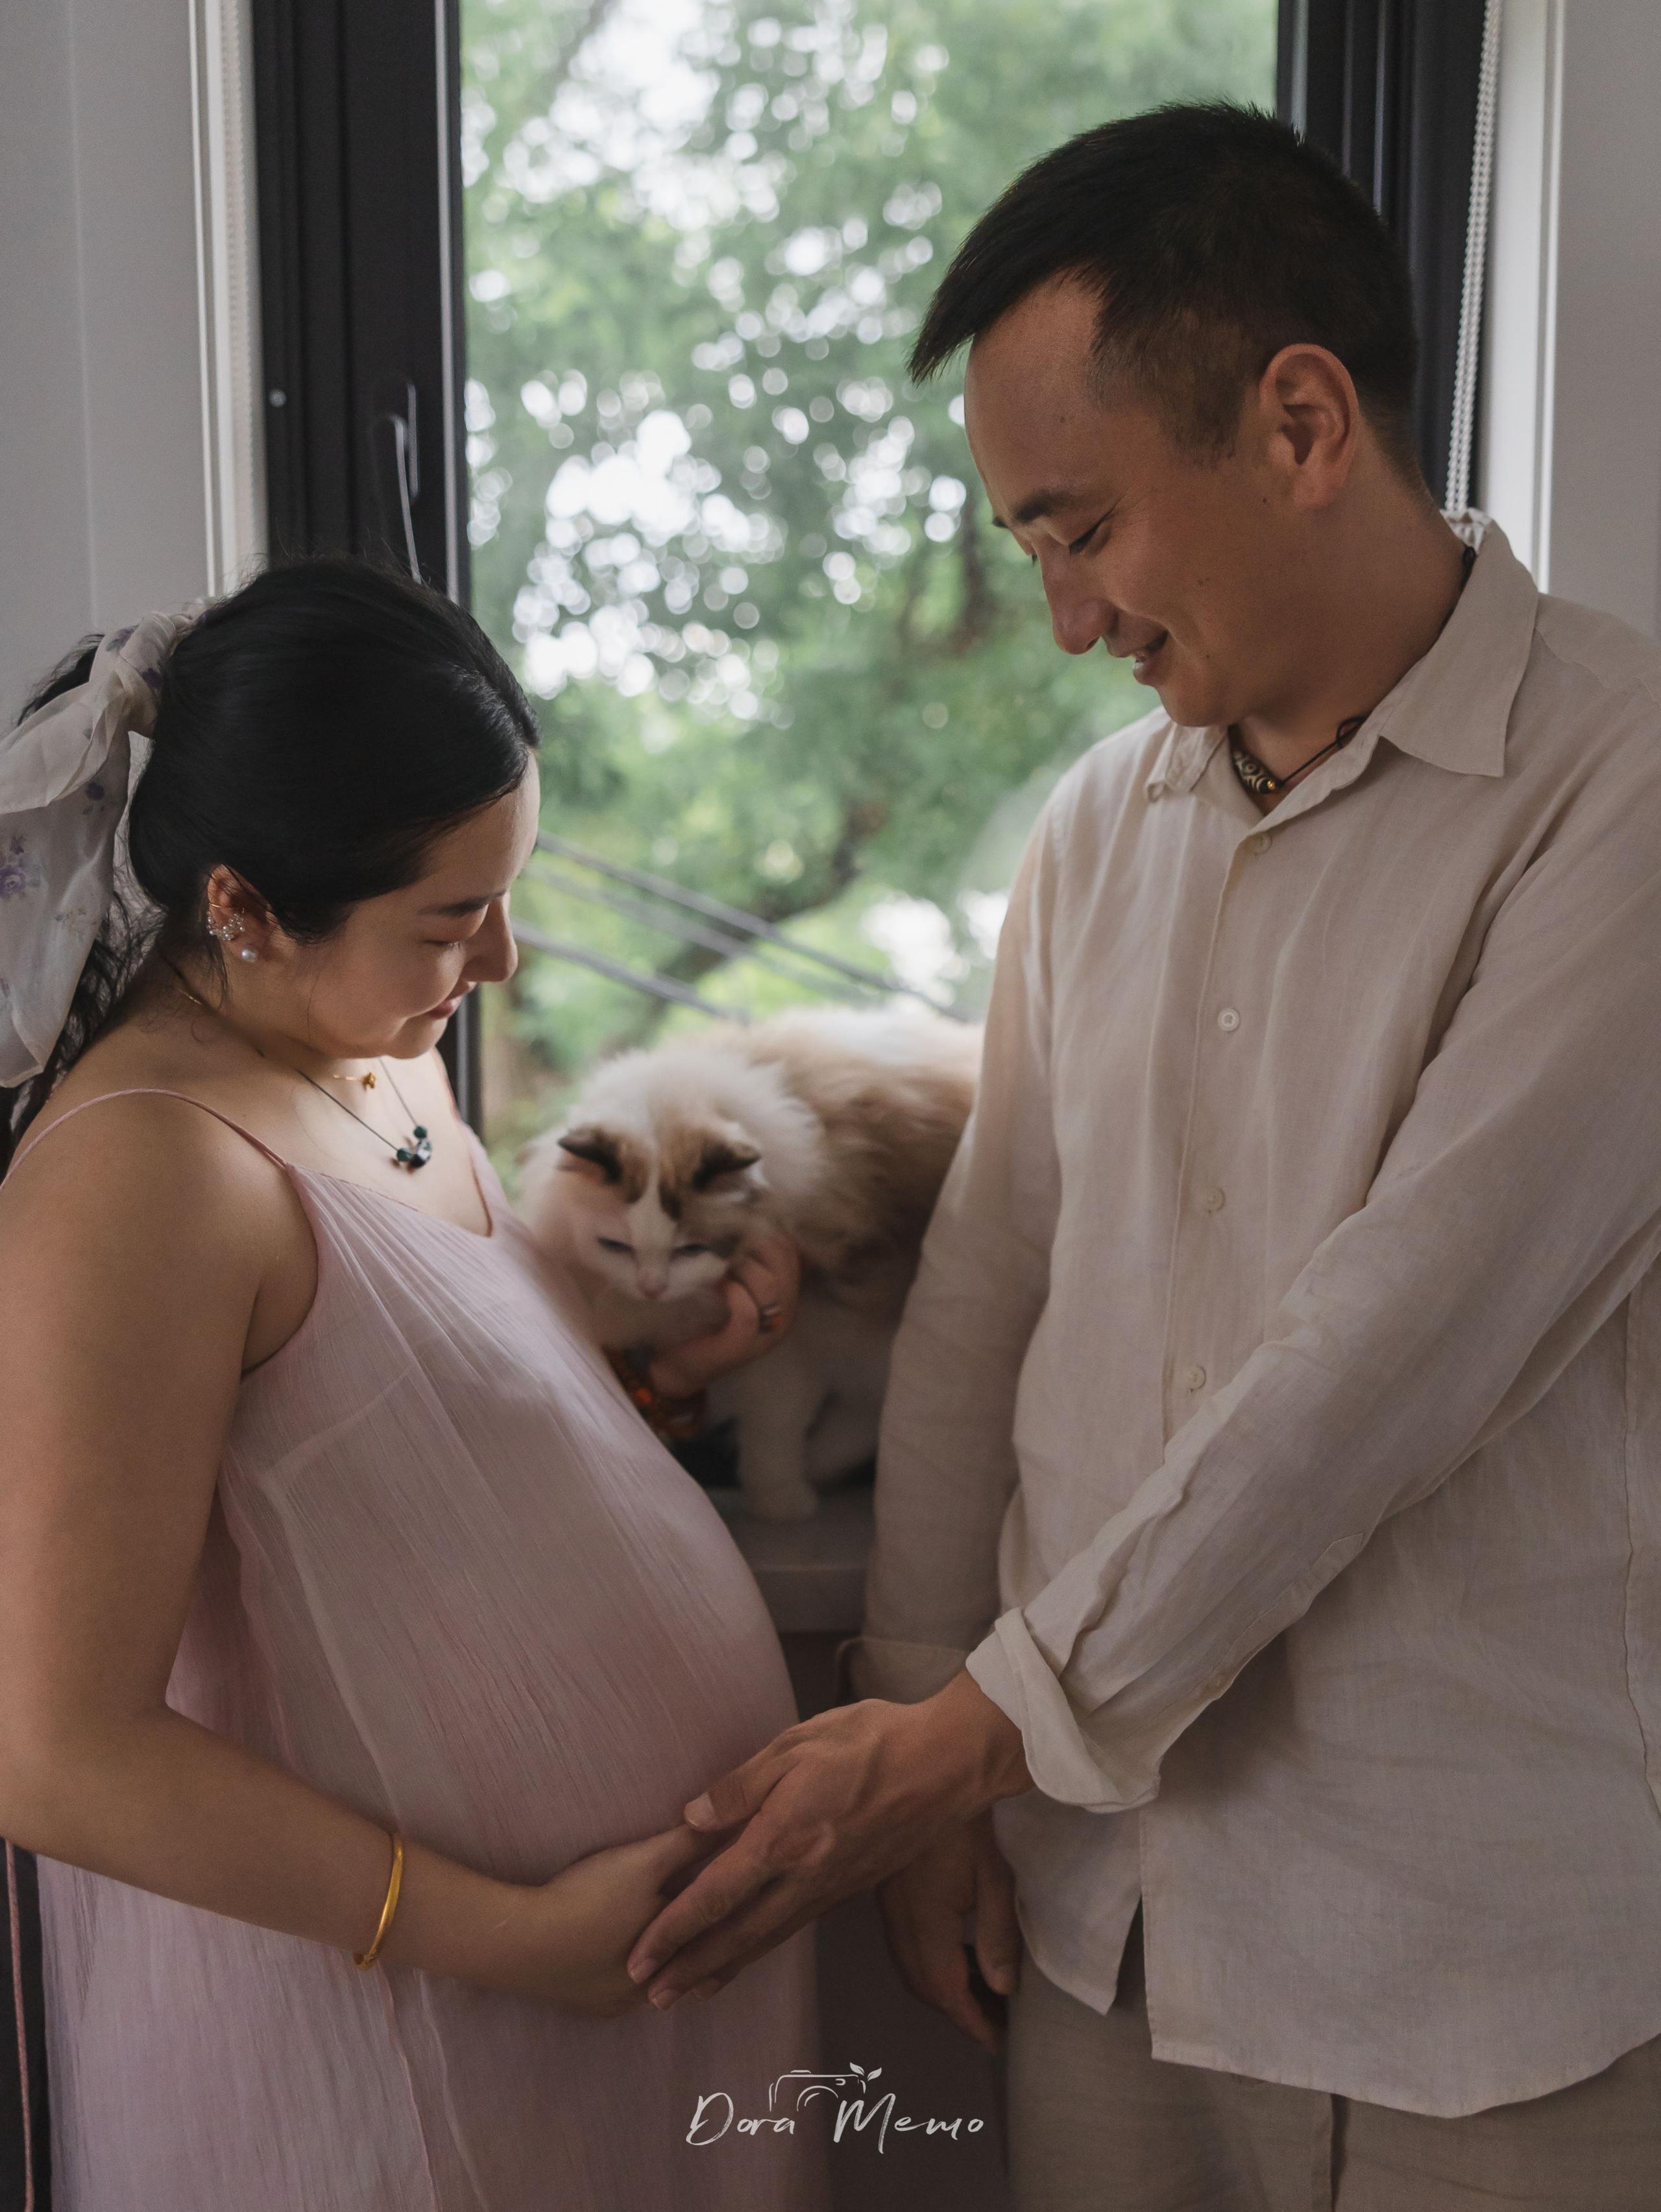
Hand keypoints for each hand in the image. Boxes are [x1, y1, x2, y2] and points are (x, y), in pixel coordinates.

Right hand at [502, 1825, 718, 2014]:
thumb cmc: (588, 1898)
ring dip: (672, 1961)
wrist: (521, 1943)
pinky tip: (636, 1964)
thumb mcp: (644, 1861)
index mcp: (677, 1952)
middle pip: (691, 1960)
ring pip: (661, 1981)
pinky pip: (626, 1993)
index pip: (718, 1931)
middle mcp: (656, 1987)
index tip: (745, 1890)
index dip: (733, 1907)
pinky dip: (638, 1975)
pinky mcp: (594, 2006)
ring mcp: (622, 2002)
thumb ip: (689, 1844)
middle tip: (722, 1917)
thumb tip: (737, 1826)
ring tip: (682, 1938)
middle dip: (707, 1939)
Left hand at [624, 1670, 1030, 2008]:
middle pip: (738, 1934)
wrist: (945, 1763)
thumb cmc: (872, 1741)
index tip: (640, 1956)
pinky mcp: (849, 1886)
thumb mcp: (797, 1744)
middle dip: (690, 1967)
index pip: (716, 1894)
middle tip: (651, 1996)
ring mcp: (830, 1886)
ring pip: (768, 1939)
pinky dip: (762, 1949)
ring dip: (724, 1968)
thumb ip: (741, 1786)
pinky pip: (794, 1927)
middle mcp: (806, 1875)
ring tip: (689, 1991)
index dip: (673, 1929)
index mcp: (786, 1837)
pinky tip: (750, 1952)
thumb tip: (691, 1819)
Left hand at [648, 1231, 800, 1396]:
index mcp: (787, 1291)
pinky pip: (747, 1310)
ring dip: (738, 1266)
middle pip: (784, 1260)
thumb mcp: (726, 1275)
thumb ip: (740, 1250)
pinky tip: (715, 1286)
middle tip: (720, 1239)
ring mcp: (769, 1330)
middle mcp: (787, 1311)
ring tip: (716, 1263)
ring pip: (770, 1283)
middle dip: (751, 1242)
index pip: (790, 1247)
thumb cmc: (699, 1313)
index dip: (764, 1226)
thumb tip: (740, 1204)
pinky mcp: (745, 1344)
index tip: (735, 1216)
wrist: (676, 1363)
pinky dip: (731, 1293)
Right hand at [878, 1814, 1019, 2055]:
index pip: (947, 1992)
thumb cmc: (965, 1824)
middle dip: (958, 2010)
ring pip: (911, 1969)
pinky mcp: (885, 1894)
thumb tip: (1002, 1988)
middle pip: (925, 1987)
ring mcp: (888, 1909)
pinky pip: (905, 1946)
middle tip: (995, 2019)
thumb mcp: (993, 1878)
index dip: (972, 2022)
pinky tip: (956, 1950)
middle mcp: (900, 1924)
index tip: (996, 2043)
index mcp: (927, 1925)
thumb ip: (998, 1936)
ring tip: (982, 1988)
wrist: (922, 1774)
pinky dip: (930, 1963)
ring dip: (943, 1987)